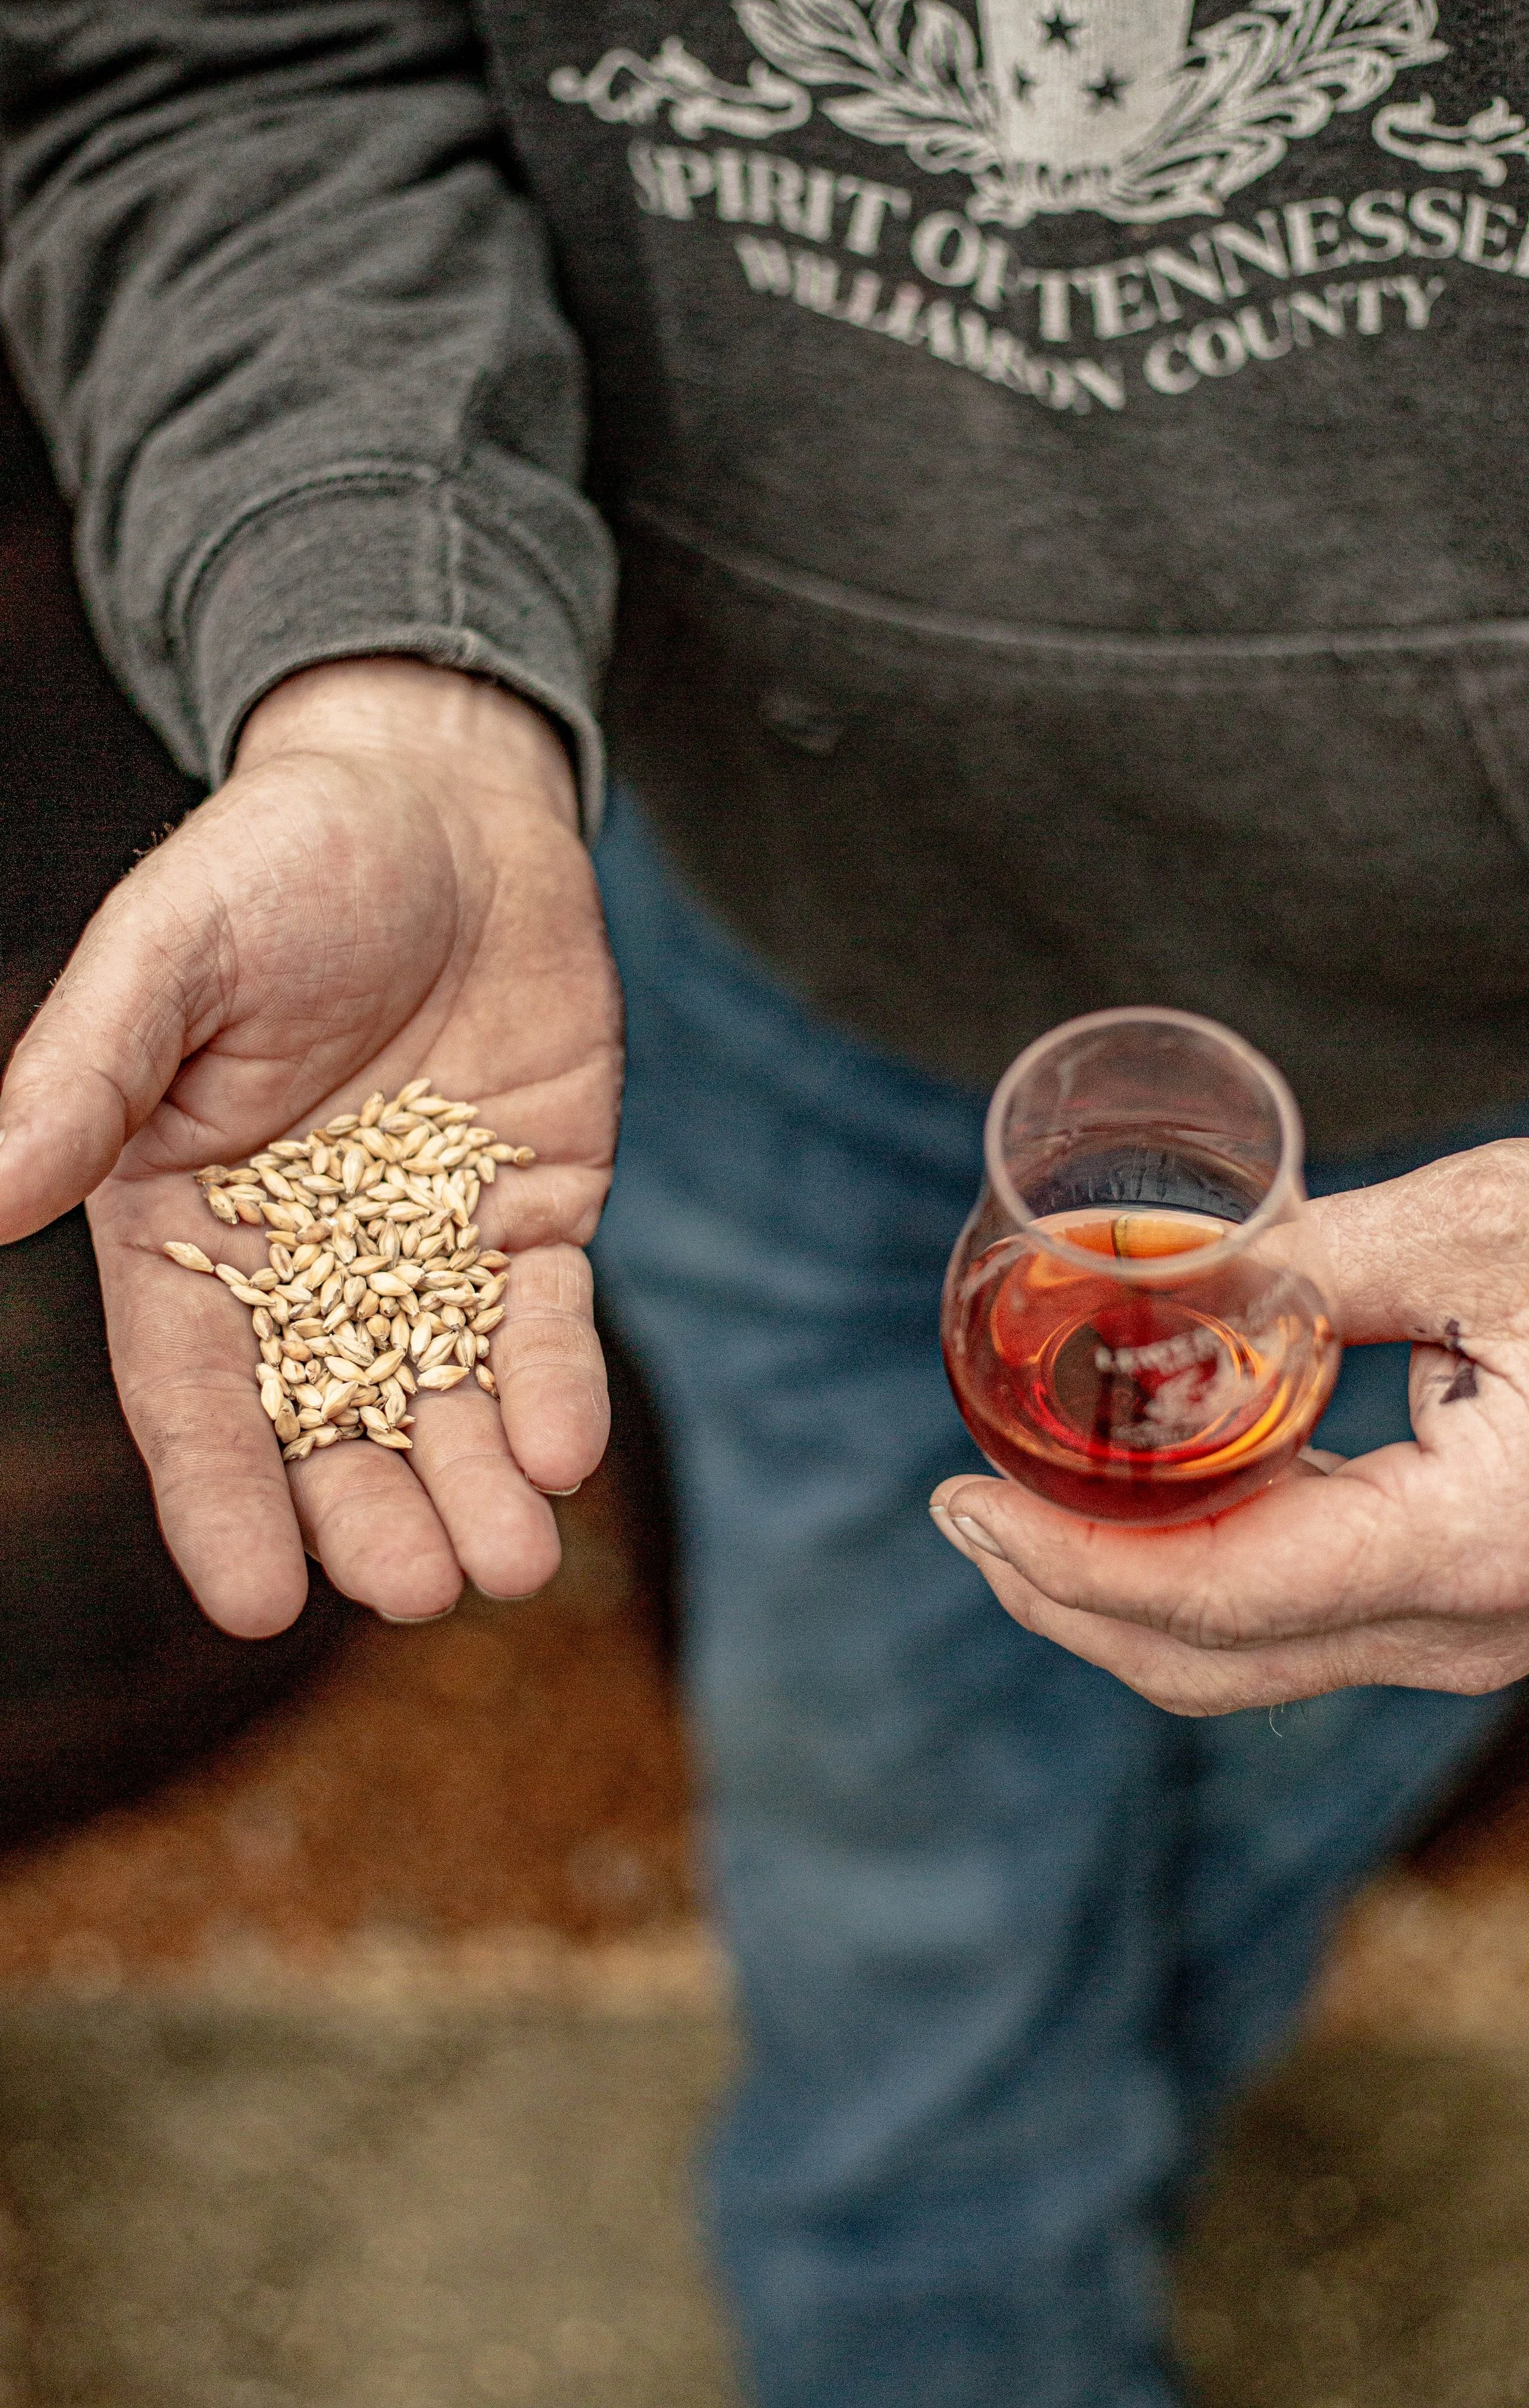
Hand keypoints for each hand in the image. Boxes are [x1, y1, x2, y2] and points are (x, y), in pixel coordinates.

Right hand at [0, 659, 620, 1634]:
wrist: (444, 802)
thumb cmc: (276, 863)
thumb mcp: (168, 955)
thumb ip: (83, 1077)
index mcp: (188, 1226)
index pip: (197, 1394)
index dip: (221, 1502)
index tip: (251, 1605)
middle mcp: (308, 1263)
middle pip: (334, 1425)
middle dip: (373, 1515)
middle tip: (419, 1590)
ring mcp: (431, 1248)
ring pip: (448, 1402)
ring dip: (478, 1487)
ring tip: (509, 1567)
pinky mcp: (536, 1216)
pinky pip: (548, 1325)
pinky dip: (558, 1390)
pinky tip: (566, 1452)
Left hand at [931, 1137, 1528, 1712]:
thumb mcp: (1482, 1223)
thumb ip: (1314, 1254)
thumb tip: (1152, 1273)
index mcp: (1476, 1543)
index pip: (1226, 1595)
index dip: (1074, 1563)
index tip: (963, 1505)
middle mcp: (1470, 1625)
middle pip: (1214, 1659)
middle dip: (1064, 1597)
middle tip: (955, 1510)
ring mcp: (1469, 1633)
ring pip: (1246, 1661)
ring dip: (1115, 1601)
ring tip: (1007, 1517)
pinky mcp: (1459, 1607)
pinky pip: (1292, 1627)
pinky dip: (1187, 1588)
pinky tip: (1123, 1521)